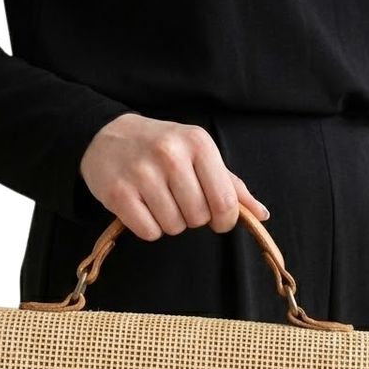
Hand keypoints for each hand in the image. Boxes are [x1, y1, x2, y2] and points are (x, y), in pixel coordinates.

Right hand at [79, 112, 269, 239]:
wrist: (107, 136)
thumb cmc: (161, 148)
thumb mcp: (199, 155)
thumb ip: (231, 185)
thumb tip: (261, 215)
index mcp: (198, 143)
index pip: (224, 202)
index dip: (224, 220)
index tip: (217, 218)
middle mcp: (170, 155)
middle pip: (199, 218)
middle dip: (192, 218)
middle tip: (178, 200)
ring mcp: (142, 173)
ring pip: (173, 227)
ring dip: (169, 222)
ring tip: (158, 200)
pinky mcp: (118, 193)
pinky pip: (148, 232)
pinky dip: (148, 227)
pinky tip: (141, 207)